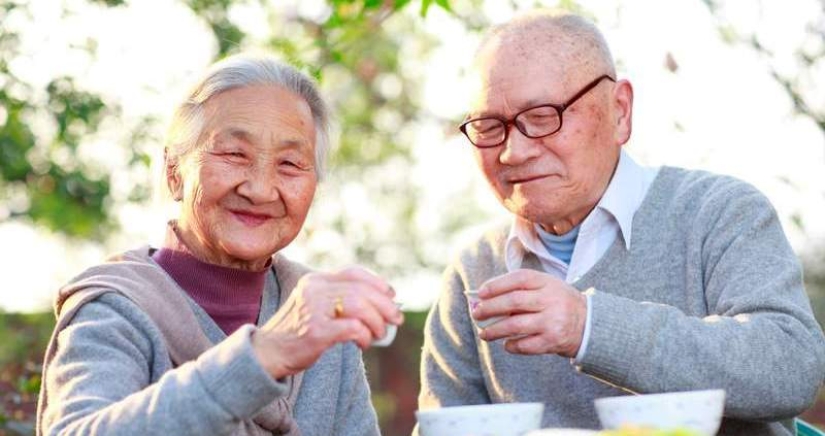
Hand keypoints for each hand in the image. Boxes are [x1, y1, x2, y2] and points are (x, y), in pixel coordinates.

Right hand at [251, 266, 402, 378]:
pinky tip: (363, 343)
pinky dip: (365, 335)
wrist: (266, 353)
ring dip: (376, 322)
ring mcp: (313, 309)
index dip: (377, 283)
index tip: (391, 296)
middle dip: (385, 305)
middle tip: (396, 319)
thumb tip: (383, 302)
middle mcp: (314, 290)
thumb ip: (339, 299)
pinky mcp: (315, 331)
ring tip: (379, 334)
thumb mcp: (315, 306)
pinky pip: (352, 328)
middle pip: (361, 290)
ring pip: (360, 306)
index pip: (353, 273)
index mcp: (315, 281)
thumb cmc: (296, 332)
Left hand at [472, 269, 586, 357]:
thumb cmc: (558, 303)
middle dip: (490, 308)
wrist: (590, 324)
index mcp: (548, 283)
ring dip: (494, 330)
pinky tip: (506, 344)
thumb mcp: (546, 288)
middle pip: (513, 302)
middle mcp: (551, 300)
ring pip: (515, 325)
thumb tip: (484, 299)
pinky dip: (511, 345)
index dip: (496, 285)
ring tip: (484, 333)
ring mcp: (552, 321)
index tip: (480, 293)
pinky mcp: (553, 341)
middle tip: (476, 313)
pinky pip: (525, 345)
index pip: (518, 279)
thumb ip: (520, 290)